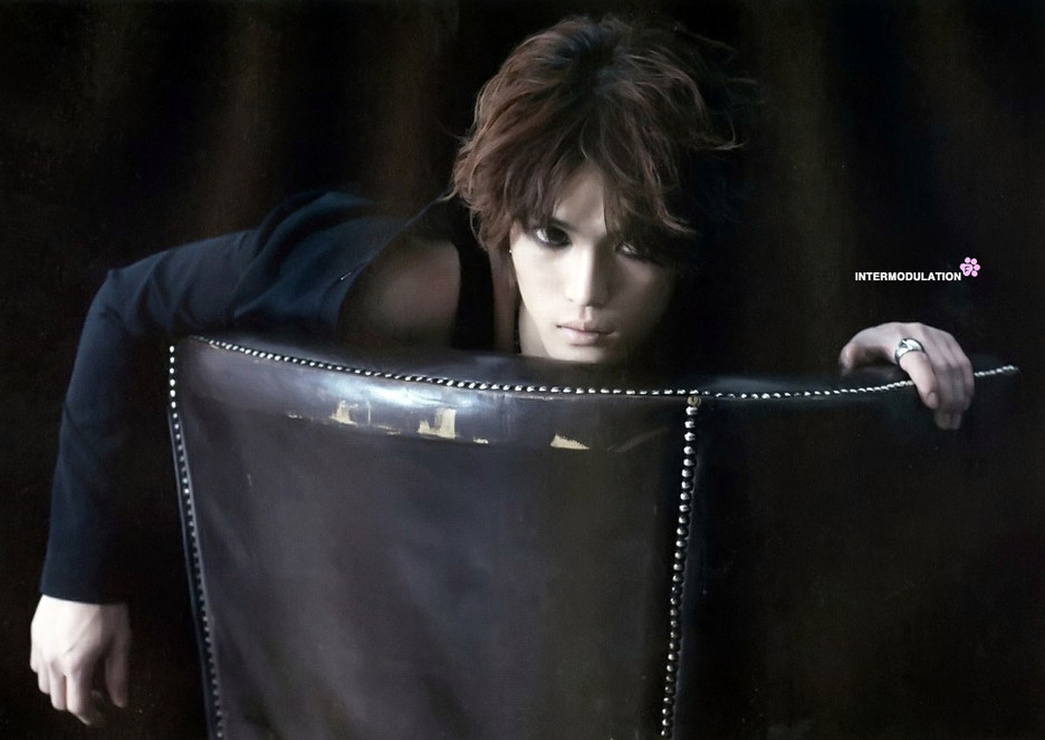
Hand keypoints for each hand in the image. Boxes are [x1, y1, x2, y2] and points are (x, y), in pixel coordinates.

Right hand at [30, 595, 130, 724]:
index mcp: (76, 666)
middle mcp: (53, 662)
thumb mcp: (121, 641)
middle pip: (58, 700)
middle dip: (78, 704)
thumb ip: (119, 674)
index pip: (78, 705)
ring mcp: (40, 649)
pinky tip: (65, 664)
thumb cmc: (105, 606)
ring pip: (44, 685)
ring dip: (62, 689)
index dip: (92, 716)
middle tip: (98, 698)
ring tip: (82, 680)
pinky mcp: (35, 637)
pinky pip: (36, 666)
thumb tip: (121, 700)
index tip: (102, 718)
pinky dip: (50, 673)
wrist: (84, 575)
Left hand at [838, 321, 973, 429]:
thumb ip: (852, 355)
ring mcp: (938, 335)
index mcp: (896, 336)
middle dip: (947, 397)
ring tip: (954, 418)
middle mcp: (920, 333)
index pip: (917, 359)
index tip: (932, 404)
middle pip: (942, 367)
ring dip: (958, 395)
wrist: (885, 331)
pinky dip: (966, 384)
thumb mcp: (857, 350)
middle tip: (945, 422)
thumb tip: (850, 359)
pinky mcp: (950, 340)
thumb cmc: (870, 347)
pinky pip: (964, 363)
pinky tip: (963, 403)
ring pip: (956, 366)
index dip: (927, 381)